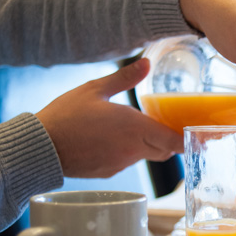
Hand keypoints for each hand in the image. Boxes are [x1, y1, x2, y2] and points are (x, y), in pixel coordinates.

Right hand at [36, 58, 182, 177]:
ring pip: (147, 156)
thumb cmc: (66, 116)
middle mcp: (133, 149)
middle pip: (166, 151)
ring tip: (135, 128)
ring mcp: (121, 163)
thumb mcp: (95, 89)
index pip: (175, 141)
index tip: (195, 130)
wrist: (40, 148)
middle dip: (169, 139)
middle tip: (166, 124)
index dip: (188, 138)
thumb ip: (125, 78)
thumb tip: (146, 63)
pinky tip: (112, 139)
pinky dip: (128, 152)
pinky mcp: (109, 172)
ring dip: (148, 144)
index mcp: (135, 128)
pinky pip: (128, 162)